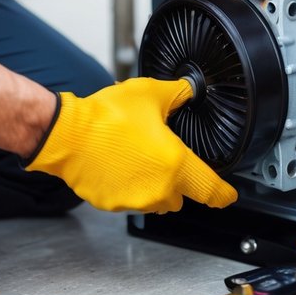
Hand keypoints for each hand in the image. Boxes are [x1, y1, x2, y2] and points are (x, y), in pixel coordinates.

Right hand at [26, 78, 236, 212]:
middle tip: (164, 157)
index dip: (223, 194)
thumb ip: (178, 94)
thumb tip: (190, 89)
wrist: (68, 134)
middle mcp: (158, 190)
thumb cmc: (107, 117)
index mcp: (176, 165)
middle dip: (179, 181)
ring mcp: (134, 201)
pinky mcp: (111, 205)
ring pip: (155, 200)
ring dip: (154, 185)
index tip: (227, 195)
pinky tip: (119, 165)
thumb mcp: (152, 94)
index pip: (212, 191)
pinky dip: (129, 188)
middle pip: (182, 196)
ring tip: (138, 157)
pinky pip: (129, 200)